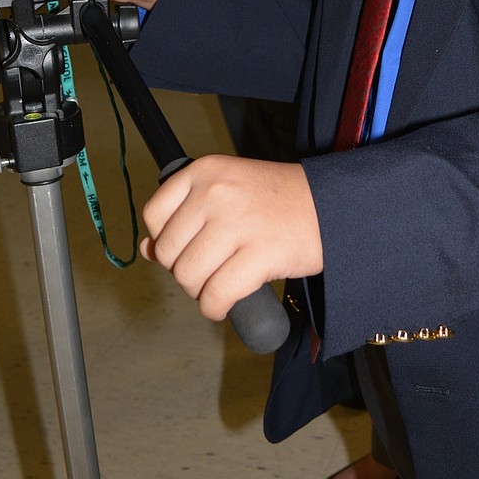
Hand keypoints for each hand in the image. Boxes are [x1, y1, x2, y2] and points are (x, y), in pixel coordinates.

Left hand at [141, 156, 322, 320]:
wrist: (332, 206)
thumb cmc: (278, 201)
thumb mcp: (228, 191)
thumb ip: (186, 215)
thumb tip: (147, 250)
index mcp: (206, 171)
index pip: (154, 215)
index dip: (165, 240)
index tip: (188, 246)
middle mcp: (217, 193)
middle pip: (169, 252)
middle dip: (185, 270)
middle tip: (211, 268)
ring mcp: (238, 223)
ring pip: (189, 277)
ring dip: (200, 291)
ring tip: (221, 282)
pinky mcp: (259, 254)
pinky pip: (216, 296)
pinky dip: (216, 308)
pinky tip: (227, 302)